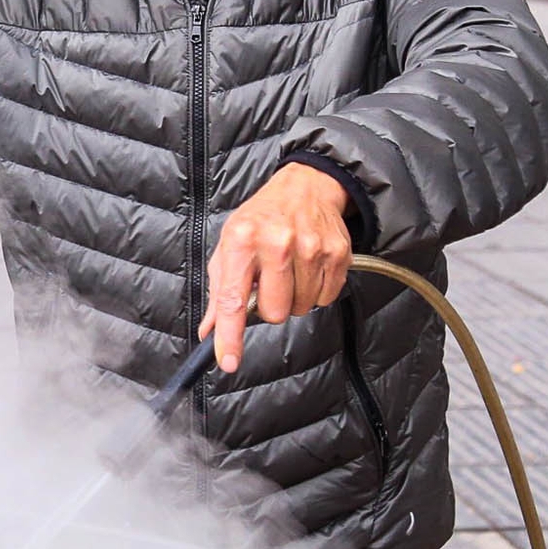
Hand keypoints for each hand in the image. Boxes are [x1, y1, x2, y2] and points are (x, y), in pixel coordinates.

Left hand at [197, 165, 352, 373]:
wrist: (305, 187)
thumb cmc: (261, 218)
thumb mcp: (229, 245)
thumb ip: (220, 292)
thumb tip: (209, 331)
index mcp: (242, 240)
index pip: (233, 300)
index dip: (230, 336)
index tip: (228, 361)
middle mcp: (277, 242)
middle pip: (274, 312)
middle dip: (269, 307)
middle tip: (268, 284)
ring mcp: (311, 247)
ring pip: (301, 308)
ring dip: (294, 298)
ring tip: (289, 271)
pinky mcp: (338, 253)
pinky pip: (326, 298)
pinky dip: (315, 291)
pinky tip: (308, 269)